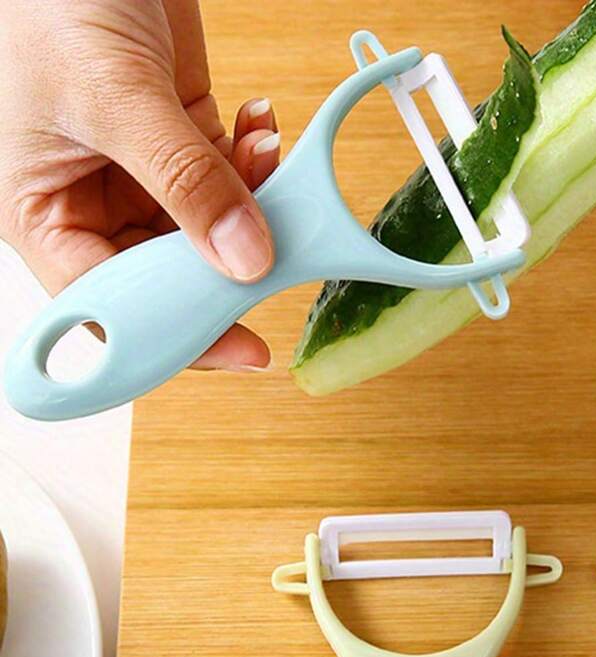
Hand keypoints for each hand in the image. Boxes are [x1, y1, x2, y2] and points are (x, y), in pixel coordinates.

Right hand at [0, 0, 281, 370]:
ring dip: (252, 208)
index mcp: (42, 212)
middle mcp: (89, 205)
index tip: (241, 350)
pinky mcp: (178, 143)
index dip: (175, 334)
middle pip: (168, 277)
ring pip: (209, 233)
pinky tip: (261, 134)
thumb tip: (243, 258)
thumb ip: (182, 179)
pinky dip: (255, 166)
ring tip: (269, 165)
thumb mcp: (114, 93)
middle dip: (226, 267)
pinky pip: (228, 181)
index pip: (111, 304)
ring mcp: (138, 177)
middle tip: (278, 258)